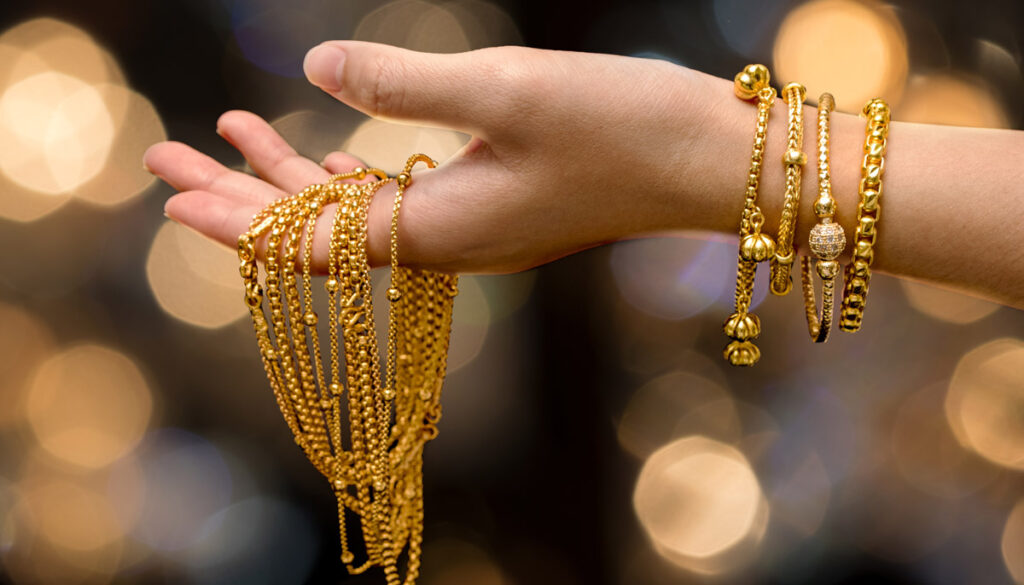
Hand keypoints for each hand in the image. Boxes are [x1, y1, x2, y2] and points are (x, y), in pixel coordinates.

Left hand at [145, 42, 712, 272]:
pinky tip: (325, 148)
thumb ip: (405, 83)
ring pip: (352, 209)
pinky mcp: (493, 202)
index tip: (170, 198)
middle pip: (317, 230)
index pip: (310, 241)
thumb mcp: (510, 89)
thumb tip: (316, 68)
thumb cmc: (624, 127)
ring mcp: (470, 225)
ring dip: (286, 175)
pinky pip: (396, 196)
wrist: (707, 161)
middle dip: (238, 195)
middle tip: (165, 161)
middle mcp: (445, 242)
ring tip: (225, 134)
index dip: (235, 219)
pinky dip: (348, 170)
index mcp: (438, 232)